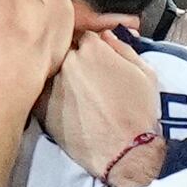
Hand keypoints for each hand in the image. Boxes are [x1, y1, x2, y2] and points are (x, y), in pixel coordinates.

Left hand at [34, 18, 165, 186]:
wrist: (124, 151)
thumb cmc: (138, 113)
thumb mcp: (145, 73)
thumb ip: (123, 48)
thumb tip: (107, 36)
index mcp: (93, 49)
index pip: (84, 36)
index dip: (91, 48)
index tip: (96, 60)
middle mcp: (69, 62)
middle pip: (66, 51)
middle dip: (75, 61)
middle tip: (89, 80)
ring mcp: (53, 84)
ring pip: (52, 72)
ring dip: (61, 79)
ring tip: (78, 97)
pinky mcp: (42, 107)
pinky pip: (41, 93)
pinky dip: (49, 96)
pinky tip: (65, 108)